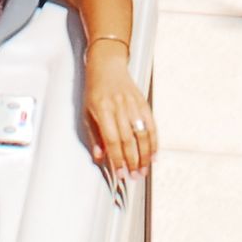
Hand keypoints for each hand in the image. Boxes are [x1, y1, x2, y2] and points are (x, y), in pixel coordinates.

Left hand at [82, 39, 155, 184]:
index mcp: (102, 109)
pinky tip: (154, 154)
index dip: (117, 159)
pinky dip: (154, 141)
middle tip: (134, 176)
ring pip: (142, 133)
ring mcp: (132, 103)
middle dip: (132, 161)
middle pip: (128, 139)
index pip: (111, 139)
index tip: (120, 174)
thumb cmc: (95, 89)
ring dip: (145, 155)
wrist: (107, 64)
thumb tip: (99, 157)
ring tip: (144, 170)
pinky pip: (151, 124)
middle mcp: (119, 106)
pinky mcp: (142, 102)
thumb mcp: (87, 111)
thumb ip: (94, 136)